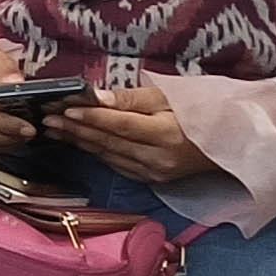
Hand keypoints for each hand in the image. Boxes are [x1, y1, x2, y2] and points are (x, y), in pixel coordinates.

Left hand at [55, 79, 210, 184]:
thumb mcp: (170, 95)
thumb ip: (132, 98)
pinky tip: (79, 142)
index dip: (90, 117)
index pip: (119, 125)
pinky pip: (118, 165)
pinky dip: (97, 152)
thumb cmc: (199, 111)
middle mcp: (158, 158)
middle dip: (75, 129)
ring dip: (79, 141)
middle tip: (46, 117)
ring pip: (109, 155)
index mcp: (165, 134)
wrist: (229, 143)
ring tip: (54, 128)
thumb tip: (97, 97)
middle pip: (109, 142)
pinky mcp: (152, 180)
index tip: (63, 108)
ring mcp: (154, 172)